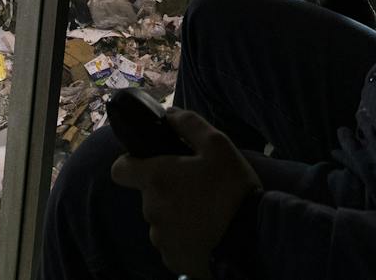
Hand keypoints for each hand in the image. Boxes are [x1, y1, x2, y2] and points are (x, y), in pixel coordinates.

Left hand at [110, 109, 261, 278]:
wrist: (255, 240)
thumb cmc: (234, 189)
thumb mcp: (218, 145)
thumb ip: (188, 124)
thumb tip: (168, 114)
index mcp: (156, 179)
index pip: (119, 169)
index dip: (132, 164)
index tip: (152, 164)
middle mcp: (151, 210)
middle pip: (148, 195)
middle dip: (166, 190)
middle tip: (197, 188)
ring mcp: (160, 239)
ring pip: (160, 220)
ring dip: (175, 215)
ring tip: (206, 212)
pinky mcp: (172, 260)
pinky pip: (171, 244)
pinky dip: (184, 238)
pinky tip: (207, 233)